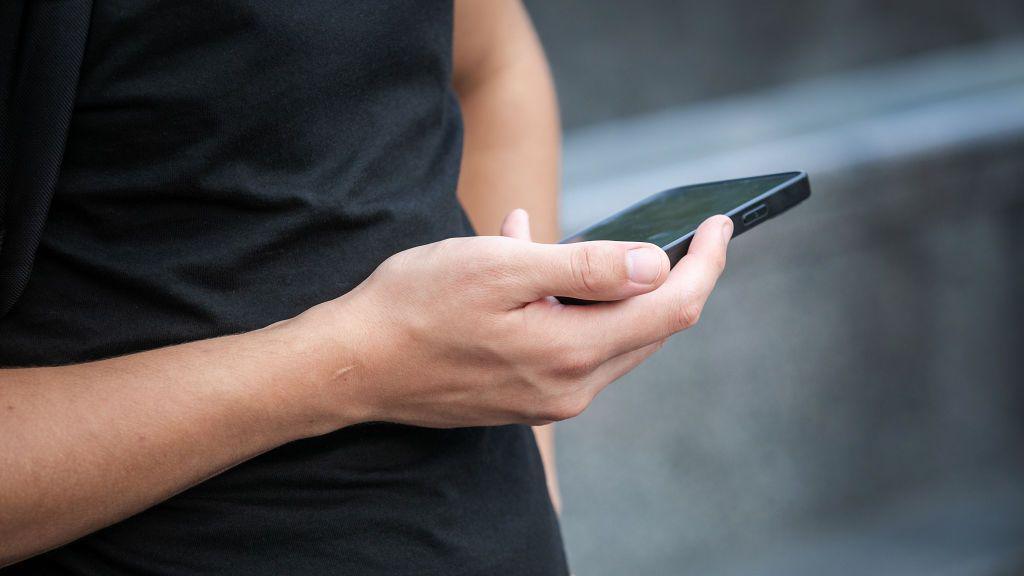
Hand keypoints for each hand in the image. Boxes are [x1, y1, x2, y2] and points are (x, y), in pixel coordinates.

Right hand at [305, 210, 732, 428]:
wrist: (354, 364)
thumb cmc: (417, 305)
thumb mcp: (501, 269)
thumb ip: (583, 269)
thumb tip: (655, 264)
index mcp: (573, 352)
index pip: (673, 309)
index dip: (706, 263)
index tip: (720, 224)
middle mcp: (571, 387)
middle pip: (652, 329)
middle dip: (675, 279)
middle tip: (686, 234)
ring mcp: (547, 398)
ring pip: (614, 338)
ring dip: (617, 291)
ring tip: (587, 243)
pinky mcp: (524, 398)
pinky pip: (572, 346)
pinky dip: (576, 307)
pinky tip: (536, 271)